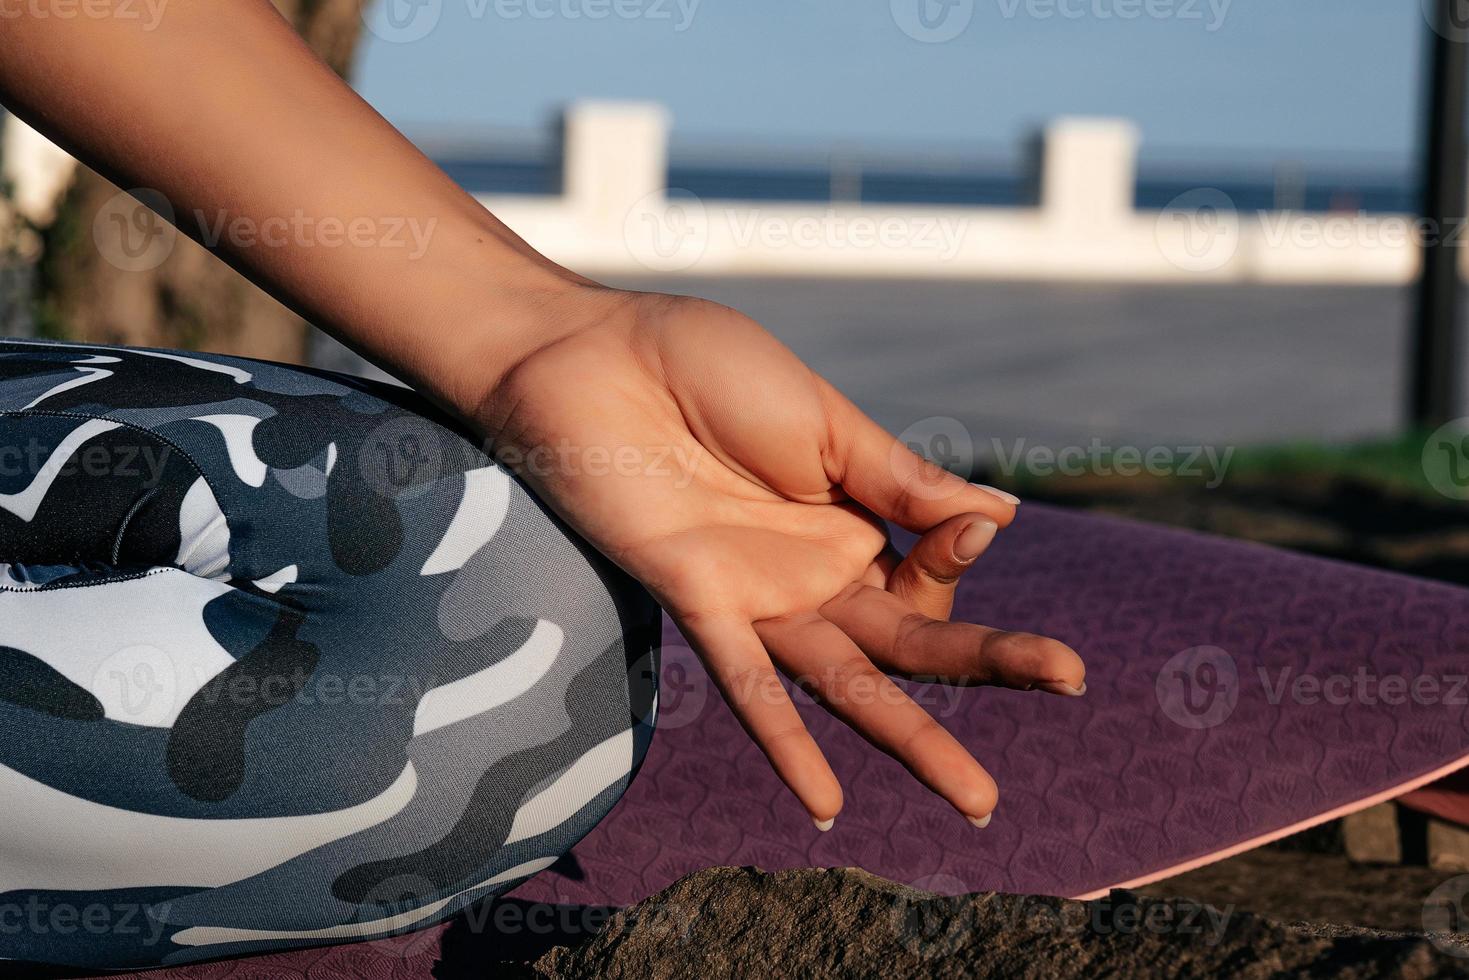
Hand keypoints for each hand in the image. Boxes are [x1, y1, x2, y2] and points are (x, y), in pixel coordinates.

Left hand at [474, 289, 1085, 828]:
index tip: (969, 532)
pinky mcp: (699, 602)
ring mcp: (760, 594)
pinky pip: (746, 687)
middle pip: (911, 639)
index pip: (932, 569)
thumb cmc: (708, 368)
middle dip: (992, 664)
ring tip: (979, 802)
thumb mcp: (823, 419)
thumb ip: (901, 481)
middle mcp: (813, 569)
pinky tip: (826, 805)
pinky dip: (784, 743)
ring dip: (912, 737)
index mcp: (852, 517)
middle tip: (1072, 681)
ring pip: (847, 682)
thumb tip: (1003, 521)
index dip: (959, 555)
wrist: (598, 357)